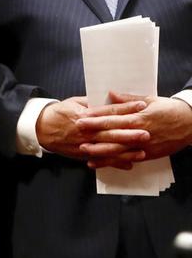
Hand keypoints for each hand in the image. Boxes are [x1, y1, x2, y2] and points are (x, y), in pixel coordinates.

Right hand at [35, 96, 149, 167]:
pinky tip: (129, 164)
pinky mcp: (82, 154)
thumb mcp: (74, 103)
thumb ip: (92, 103)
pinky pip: (101, 160)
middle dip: (129, 133)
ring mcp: (84, 144)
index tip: (141, 105)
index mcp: (84, 115)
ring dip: (125, 151)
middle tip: (146, 133)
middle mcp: (85, 130)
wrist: (41, 128)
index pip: (108, 111)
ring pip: (108, 148)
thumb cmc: (58, 113)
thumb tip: (110, 99)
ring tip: (142, 152)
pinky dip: (114, 163)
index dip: (125, 108)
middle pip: (110, 131)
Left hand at [77, 93, 191, 166]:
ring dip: (99, 150)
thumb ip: (128, 99)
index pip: (114, 115)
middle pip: (113, 132)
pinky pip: (125, 159)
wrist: (191, 124)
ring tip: (83, 149)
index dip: (97, 116)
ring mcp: (143, 144)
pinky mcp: (147, 154)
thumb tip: (110, 94)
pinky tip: (96, 163)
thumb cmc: (169, 110)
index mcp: (139, 116)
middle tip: (77, 131)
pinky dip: (110, 162)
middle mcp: (139, 131)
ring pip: (117, 149)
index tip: (82, 115)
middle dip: (94, 132)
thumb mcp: (150, 100)